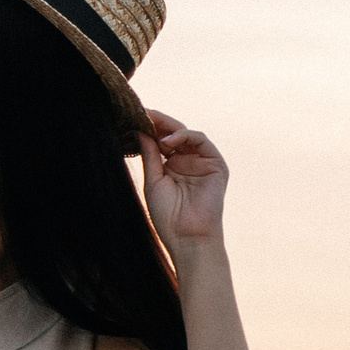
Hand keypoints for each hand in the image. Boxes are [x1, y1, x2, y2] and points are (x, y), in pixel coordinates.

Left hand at [137, 110, 229, 255]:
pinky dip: (185, 135)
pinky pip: (201, 140)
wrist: (188, 237)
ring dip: (169, 127)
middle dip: (158, 123)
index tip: (133, 117)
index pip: (160, 141)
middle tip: (142, 112)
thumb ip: (150, 155)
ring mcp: (202, 161)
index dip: (149, 129)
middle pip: (173, 134)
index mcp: (171, 166)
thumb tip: (140, 130)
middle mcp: (187, 161)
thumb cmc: (168, 216)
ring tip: (152, 124)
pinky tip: (169, 139)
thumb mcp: (153, 181)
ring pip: (186, 134)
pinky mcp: (216, 163)